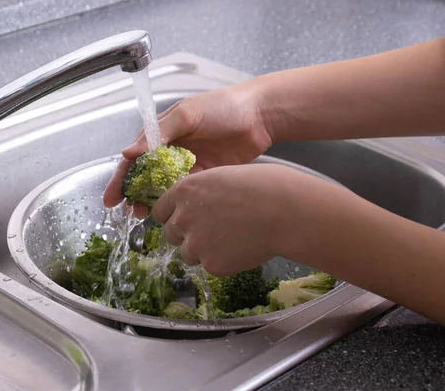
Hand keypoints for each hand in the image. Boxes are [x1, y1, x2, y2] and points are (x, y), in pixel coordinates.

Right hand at [102, 82, 279, 209]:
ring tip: (144, 216)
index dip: (121, 177)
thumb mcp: (187, 114)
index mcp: (162, 133)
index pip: (134, 157)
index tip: (112, 197)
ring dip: (152, 201)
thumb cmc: (222, 107)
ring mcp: (187, 164)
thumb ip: (159, 133)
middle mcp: (171, 150)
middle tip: (128, 212)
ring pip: (163, 187)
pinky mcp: (204, 176)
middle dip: (134, 194)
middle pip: (146, 176)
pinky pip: (185, 192)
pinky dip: (175, 201)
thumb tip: (128, 152)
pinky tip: (169, 211)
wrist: (260, 116)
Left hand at [150, 163, 336, 276]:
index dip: (172, 215)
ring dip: (202, 250)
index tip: (184, 218)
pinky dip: (223, 261)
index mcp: (183, 191)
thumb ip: (201, 193)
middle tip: (210, 231)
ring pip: (188, 254)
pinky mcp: (212, 264)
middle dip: (185, 234)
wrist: (284, 210)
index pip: (160, 211)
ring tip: (230, 239)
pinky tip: (242, 248)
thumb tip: (196, 204)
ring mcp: (195, 243)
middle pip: (169, 234)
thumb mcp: (221, 177)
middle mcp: (182, 218)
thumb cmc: (262, 186)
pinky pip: (210, 266)